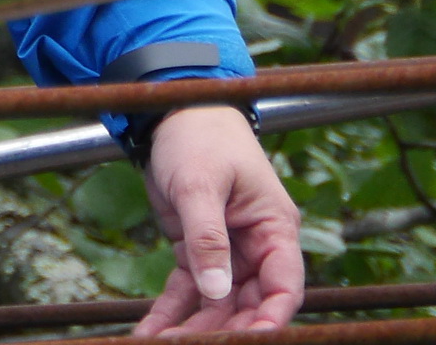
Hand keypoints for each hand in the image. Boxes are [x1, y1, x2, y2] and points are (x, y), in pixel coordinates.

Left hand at [132, 106, 304, 335]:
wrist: (174, 113)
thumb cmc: (200, 138)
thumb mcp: (201, 184)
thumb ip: (209, 238)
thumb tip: (217, 292)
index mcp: (275, 228)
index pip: (284, 286)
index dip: (271, 318)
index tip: (253, 339)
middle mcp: (256, 246)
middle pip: (248, 303)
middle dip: (224, 330)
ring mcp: (227, 251)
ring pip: (217, 303)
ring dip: (194, 328)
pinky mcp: (196, 250)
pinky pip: (188, 290)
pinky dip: (171, 311)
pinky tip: (152, 332)